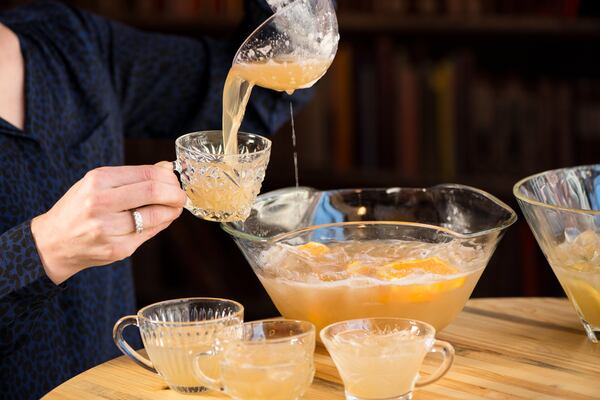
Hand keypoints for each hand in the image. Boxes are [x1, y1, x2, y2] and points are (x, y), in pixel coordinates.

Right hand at [31, 162, 185, 283]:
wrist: (54, 242)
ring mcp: (108, 228)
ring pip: (156, 216)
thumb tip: (167, 168)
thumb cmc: (81, 207)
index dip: (168, 178)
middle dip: (176, 193)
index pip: (146, 174)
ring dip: (172, 211)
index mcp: (97, 181)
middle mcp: (100, 203)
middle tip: (181, 196)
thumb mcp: (99, 184)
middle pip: (154, 192)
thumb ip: (134, 176)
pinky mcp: (117, 249)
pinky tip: (159, 220)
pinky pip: (149, 234)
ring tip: (173, 208)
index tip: (175, 181)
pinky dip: (160, 225)